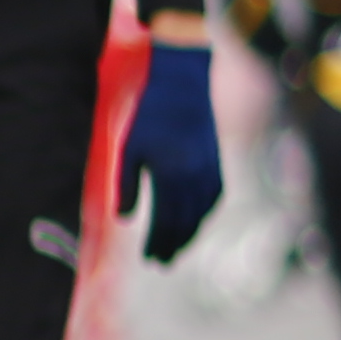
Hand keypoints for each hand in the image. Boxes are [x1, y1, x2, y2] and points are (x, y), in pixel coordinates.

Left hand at [117, 33, 223, 262]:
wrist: (186, 76)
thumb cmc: (151, 109)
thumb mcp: (129, 146)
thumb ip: (126, 183)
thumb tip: (123, 218)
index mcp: (173, 175)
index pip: (165, 221)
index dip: (158, 242)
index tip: (149, 260)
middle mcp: (196, 177)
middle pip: (186, 222)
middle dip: (174, 244)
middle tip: (163, 262)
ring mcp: (211, 168)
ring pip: (204, 212)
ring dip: (191, 233)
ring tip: (178, 248)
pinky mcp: (217, 157)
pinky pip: (216, 195)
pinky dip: (207, 213)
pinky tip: (199, 219)